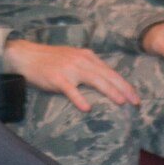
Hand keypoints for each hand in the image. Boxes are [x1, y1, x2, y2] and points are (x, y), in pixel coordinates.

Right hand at [4, 39, 138, 110]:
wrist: (27, 56)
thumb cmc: (50, 60)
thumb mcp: (73, 58)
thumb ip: (88, 66)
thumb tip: (105, 80)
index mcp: (87, 56)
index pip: (111, 71)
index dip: (124, 84)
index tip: (135, 96)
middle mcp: (81, 61)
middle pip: (107, 76)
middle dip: (124, 89)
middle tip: (136, 102)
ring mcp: (69, 69)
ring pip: (94, 80)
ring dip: (109, 91)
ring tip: (121, 102)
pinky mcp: (57, 78)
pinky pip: (71, 90)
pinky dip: (79, 98)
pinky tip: (87, 108)